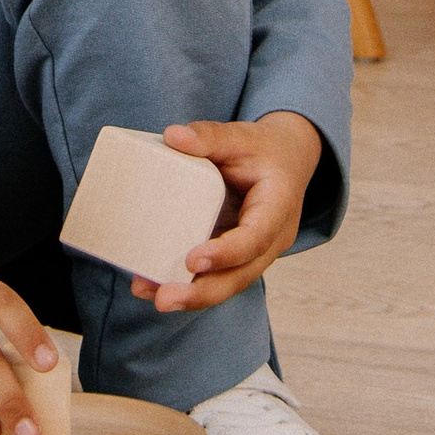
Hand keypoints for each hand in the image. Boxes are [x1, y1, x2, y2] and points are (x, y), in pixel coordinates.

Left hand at [131, 112, 321, 313]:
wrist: (287, 160)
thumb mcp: (243, 136)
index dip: (226, 253)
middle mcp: (271, 239)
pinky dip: (187, 283)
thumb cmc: (266, 150)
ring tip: (148, 292)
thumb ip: (210, 136)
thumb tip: (172, 136)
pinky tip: (152, 283)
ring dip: (189, 295)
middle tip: (164, 299)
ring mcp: (255, 253)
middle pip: (241, 275)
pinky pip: (216, 276)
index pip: (256, 238)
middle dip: (202, 293)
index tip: (193, 261)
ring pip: (227, 283)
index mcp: (278, 207)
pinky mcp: (237, 256)